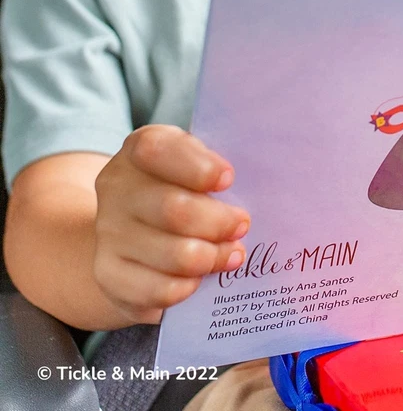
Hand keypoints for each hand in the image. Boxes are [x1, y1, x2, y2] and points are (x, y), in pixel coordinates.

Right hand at [93, 125, 249, 324]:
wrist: (133, 227)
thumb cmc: (182, 185)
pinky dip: (189, 287)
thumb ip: (216, 167)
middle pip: (173, 209)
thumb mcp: (195, 161)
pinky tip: (202, 278)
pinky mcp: (110, 273)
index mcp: (139, 149)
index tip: (228, 179)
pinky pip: (158, 289)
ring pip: (172, 254)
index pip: (156, 150)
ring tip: (234, 254)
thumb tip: (259, 187)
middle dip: (218, 222)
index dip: (198, 166)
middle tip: (242, 225)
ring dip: (212, 257)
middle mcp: (117, 187)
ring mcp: (108, 232)